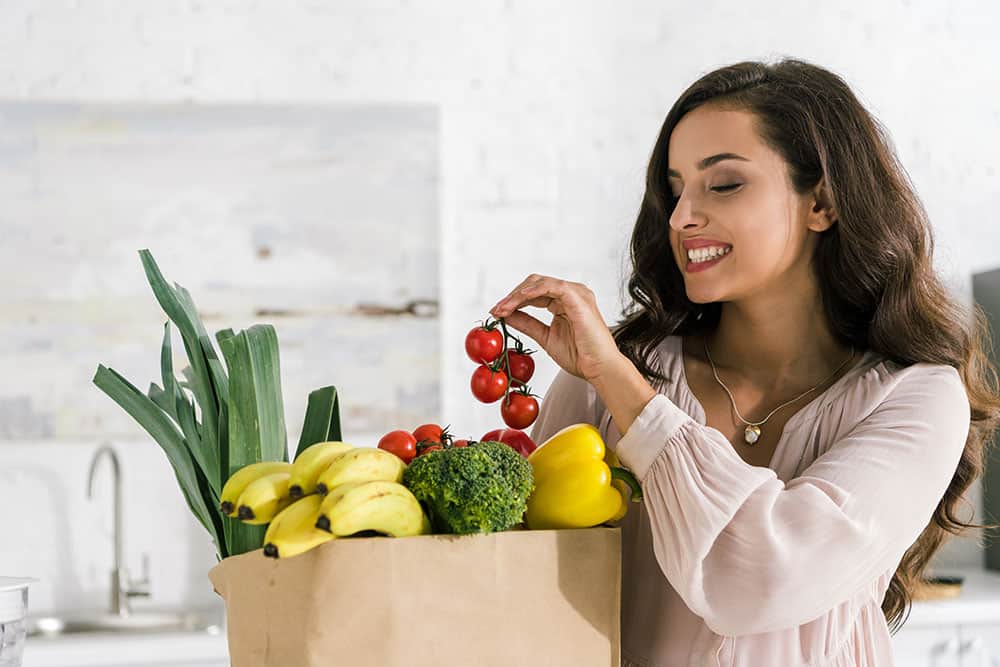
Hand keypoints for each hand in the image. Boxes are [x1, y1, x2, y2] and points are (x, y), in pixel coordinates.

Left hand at [489, 274, 623, 382]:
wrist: (600, 368)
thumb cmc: (581, 356)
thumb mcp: (545, 337)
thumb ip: (527, 324)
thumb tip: (506, 316)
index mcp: (565, 302)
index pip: (534, 292)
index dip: (513, 300)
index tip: (496, 312)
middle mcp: (571, 294)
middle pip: (534, 283)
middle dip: (512, 296)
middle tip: (496, 310)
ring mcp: (576, 293)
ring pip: (539, 282)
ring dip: (517, 295)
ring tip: (502, 308)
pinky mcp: (578, 298)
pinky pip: (551, 286)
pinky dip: (531, 292)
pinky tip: (518, 301)